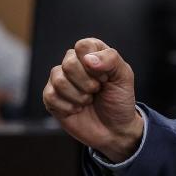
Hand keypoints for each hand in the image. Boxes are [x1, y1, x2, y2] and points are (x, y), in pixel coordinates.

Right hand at [42, 37, 143, 162]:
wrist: (114, 129)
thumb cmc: (120, 99)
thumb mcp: (124, 77)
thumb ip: (111, 60)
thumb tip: (87, 59)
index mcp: (92, 52)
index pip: (83, 46)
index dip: (94, 64)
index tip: (105, 77)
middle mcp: (74, 63)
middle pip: (69, 63)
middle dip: (87, 83)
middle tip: (97, 90)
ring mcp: (60, 80)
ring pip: (58, 80)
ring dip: (79, 96)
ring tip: (88, 100)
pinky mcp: (51, 97)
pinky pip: (50, 96)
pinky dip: (68, 106)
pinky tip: (78, 109)